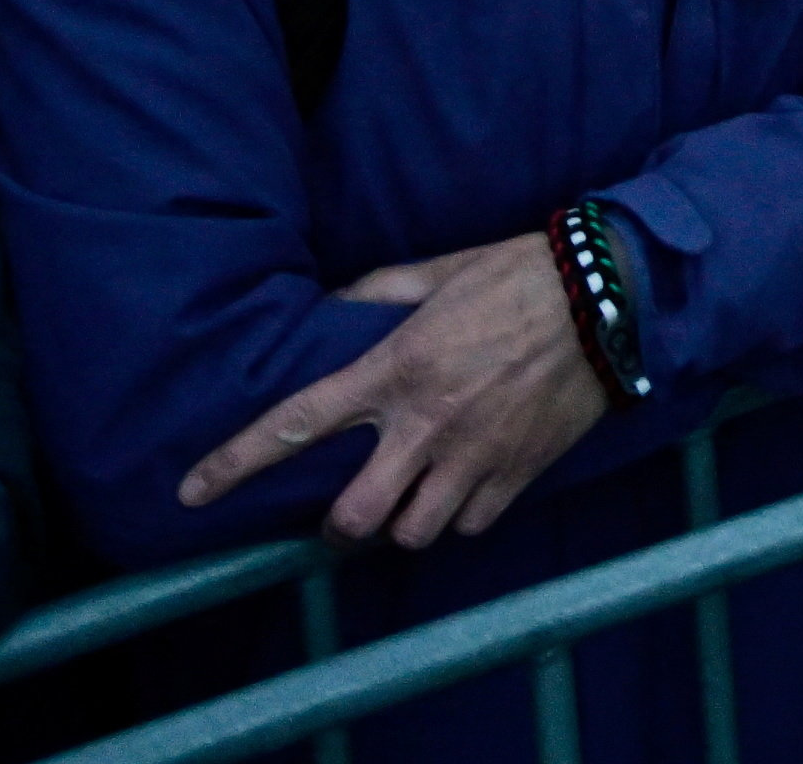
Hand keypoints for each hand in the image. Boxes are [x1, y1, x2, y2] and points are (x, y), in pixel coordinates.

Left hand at [180, 230, 610, 546]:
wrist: (609, 295)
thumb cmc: (519, 274)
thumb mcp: (441, 270)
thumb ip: (379, 292)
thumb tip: (334, 305)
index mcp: (395, 369)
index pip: (297, 423)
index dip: (235, 463)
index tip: (193, 493)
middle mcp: (426, 423)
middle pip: (354, 517)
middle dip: (340, 526)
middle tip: (347, 512)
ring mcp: (475, 454)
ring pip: (413, 533)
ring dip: (404, 523)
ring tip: (412, 500)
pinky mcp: (519, 470)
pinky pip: (471, 524)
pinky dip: (461, 516)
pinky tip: (465, 490)